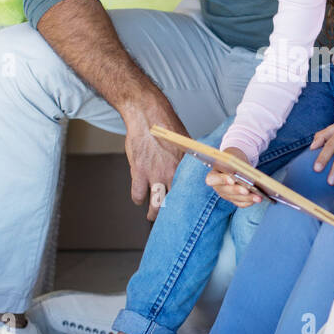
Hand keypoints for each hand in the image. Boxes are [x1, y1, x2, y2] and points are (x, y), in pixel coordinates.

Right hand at [124, 104, 187, 221]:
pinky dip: (138, 198)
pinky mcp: (139, 173)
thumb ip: (187, 159)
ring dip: (153, 212)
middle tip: (169, 218)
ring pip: (156, 204)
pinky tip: (139, 198)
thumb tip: (196, 168)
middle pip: (175, 203)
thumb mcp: (183, 143)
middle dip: (171, 214)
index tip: (189, 209)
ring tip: (152, 216)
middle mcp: (172, 173)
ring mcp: (155, 175)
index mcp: (186, 167)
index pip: (192, 192)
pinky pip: (138, 195)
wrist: (146, 114)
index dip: (190, 203)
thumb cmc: (166, 126)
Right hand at [206, 147, 263, 208]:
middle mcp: (218, 187)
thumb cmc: (233, 161)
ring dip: (247, 198)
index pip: (211, 179)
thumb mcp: (233, 159)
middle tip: (246, 190)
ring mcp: (225, 194)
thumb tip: (246, 175)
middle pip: (225, 190)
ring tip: (258, 197)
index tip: (231, 180)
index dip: (221, 180)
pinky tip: (256, 199)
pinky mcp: (233, 200)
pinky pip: (240, 203)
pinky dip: (249, 202)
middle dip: (237, 190)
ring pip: (235, 198)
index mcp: (213, 175)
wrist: (235, 165)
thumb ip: (235, 166)